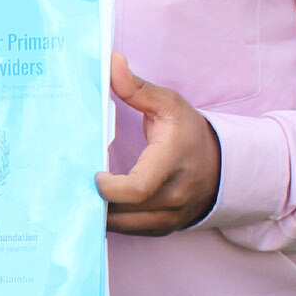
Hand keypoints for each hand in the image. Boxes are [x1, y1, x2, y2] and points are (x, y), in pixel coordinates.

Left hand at [96, 52, 221, 234]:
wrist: (223, 164)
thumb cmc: (189, 132)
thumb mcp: (168, 104)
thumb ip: (136, 88)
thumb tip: (111, 62)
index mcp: (171, 163)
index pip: (138, 189)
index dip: (108, 188)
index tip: (93, 174)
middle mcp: (174, 195)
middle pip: (125, 212)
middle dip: (95, 201)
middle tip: (73, 185)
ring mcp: (171, 217)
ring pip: (126, 227)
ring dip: (101, 214)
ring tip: (79, 195)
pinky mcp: (166, 228)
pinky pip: (133, 232)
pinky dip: (113, 222)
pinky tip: (96, 207)